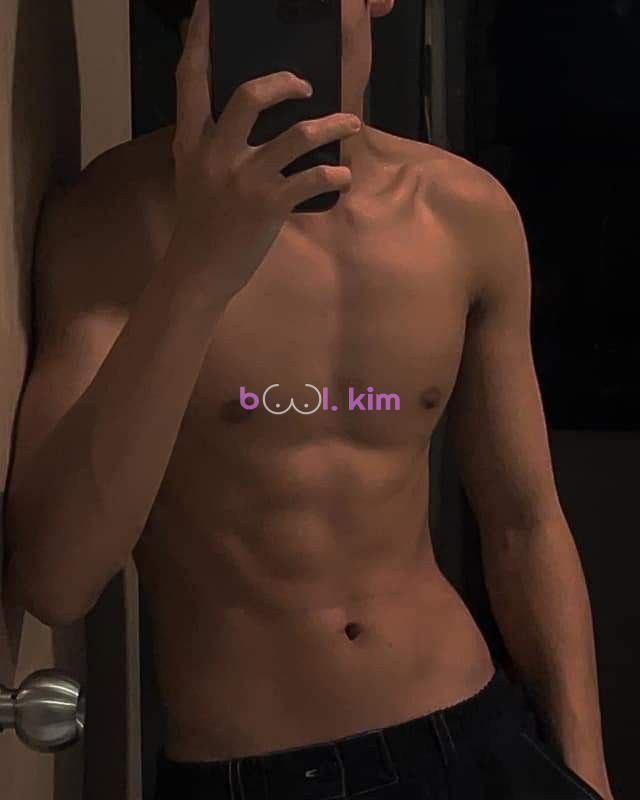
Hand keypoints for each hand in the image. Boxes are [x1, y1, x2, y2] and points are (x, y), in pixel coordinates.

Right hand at [169, 0, 360, 303]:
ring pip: (297, 135)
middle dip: (285, 81)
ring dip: (332, 126)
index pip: (192, 79)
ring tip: (350, 123)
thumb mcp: (193, 174)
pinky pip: (313, 179)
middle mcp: (215, 153)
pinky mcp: (269, 205)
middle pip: (250, 94)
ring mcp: (244, 179)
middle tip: (306, 85)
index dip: (203, 39)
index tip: (212, 9)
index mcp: (191, 141)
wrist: (198, 271)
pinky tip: (343, 175)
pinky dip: (335, 175)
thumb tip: (234, 116)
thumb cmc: (200, 223)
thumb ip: (208, 142)